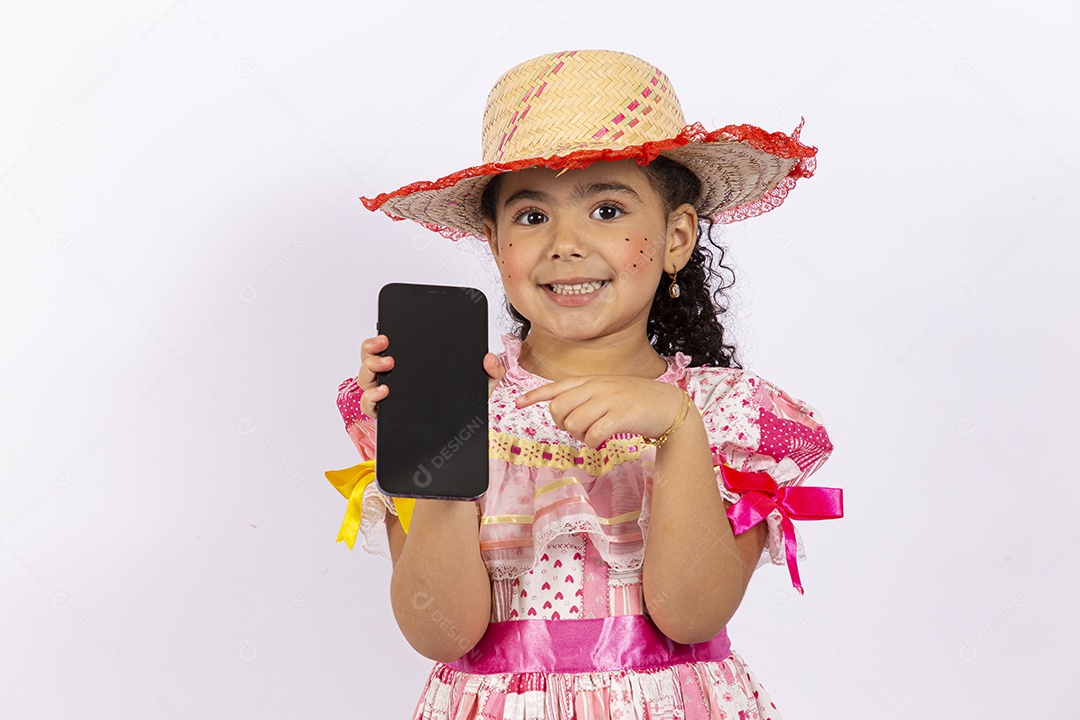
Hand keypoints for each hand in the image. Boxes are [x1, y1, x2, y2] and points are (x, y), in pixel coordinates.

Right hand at [356, 335, 507, 418]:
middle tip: (387, 347)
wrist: (458, 437)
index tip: (387, 334)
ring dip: (370, 368)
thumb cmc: (461, 405)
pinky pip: (368, 406)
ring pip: (365, 379)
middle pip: (369, 358)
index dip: (380, 338)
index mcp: (410, 365)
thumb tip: (489, 358)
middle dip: (371, 349)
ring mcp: (386, 396)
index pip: (387, 347)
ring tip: (388, 365)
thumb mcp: (479, 385)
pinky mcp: (385, 415)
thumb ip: (492, 371)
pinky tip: (384, 393)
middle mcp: (393, 378)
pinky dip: (371, 398)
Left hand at [515, 376, 688, 448]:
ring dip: (579, 436)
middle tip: (578, 430)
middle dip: (561, 425)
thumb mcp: (608, 391)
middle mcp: (596, 387)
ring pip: (573, 424)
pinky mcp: (620, 416)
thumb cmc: (636, 400)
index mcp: (592, 381)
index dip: (535, 395)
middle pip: (558, 408)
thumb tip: (562, 411)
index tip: (519, 402)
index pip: (557, 386)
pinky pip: (592, 434)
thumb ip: (585, 397)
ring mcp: (608, 400)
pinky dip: (593, 442)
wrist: (669, 405)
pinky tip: (602, 441)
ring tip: (594, 435)